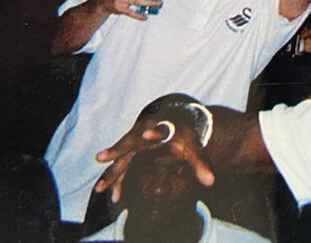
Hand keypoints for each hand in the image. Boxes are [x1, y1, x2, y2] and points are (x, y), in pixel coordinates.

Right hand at [94, 118, 213, 202]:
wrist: (177, 119)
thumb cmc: (186, 134)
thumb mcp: (195, 148)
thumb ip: (201, 165)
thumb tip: (210, 182)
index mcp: (163, 128)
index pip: (159, 130)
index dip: (154, 132)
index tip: (146, 133)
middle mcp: (144, 132)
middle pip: (128, 143)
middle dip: (116, 151)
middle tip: (100, 157)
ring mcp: (135, 141)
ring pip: (120, 157)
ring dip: (111, 173)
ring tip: (100, 189)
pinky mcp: (131, 150)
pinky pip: (120, 163)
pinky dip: (114, 176)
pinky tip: (107, 191)